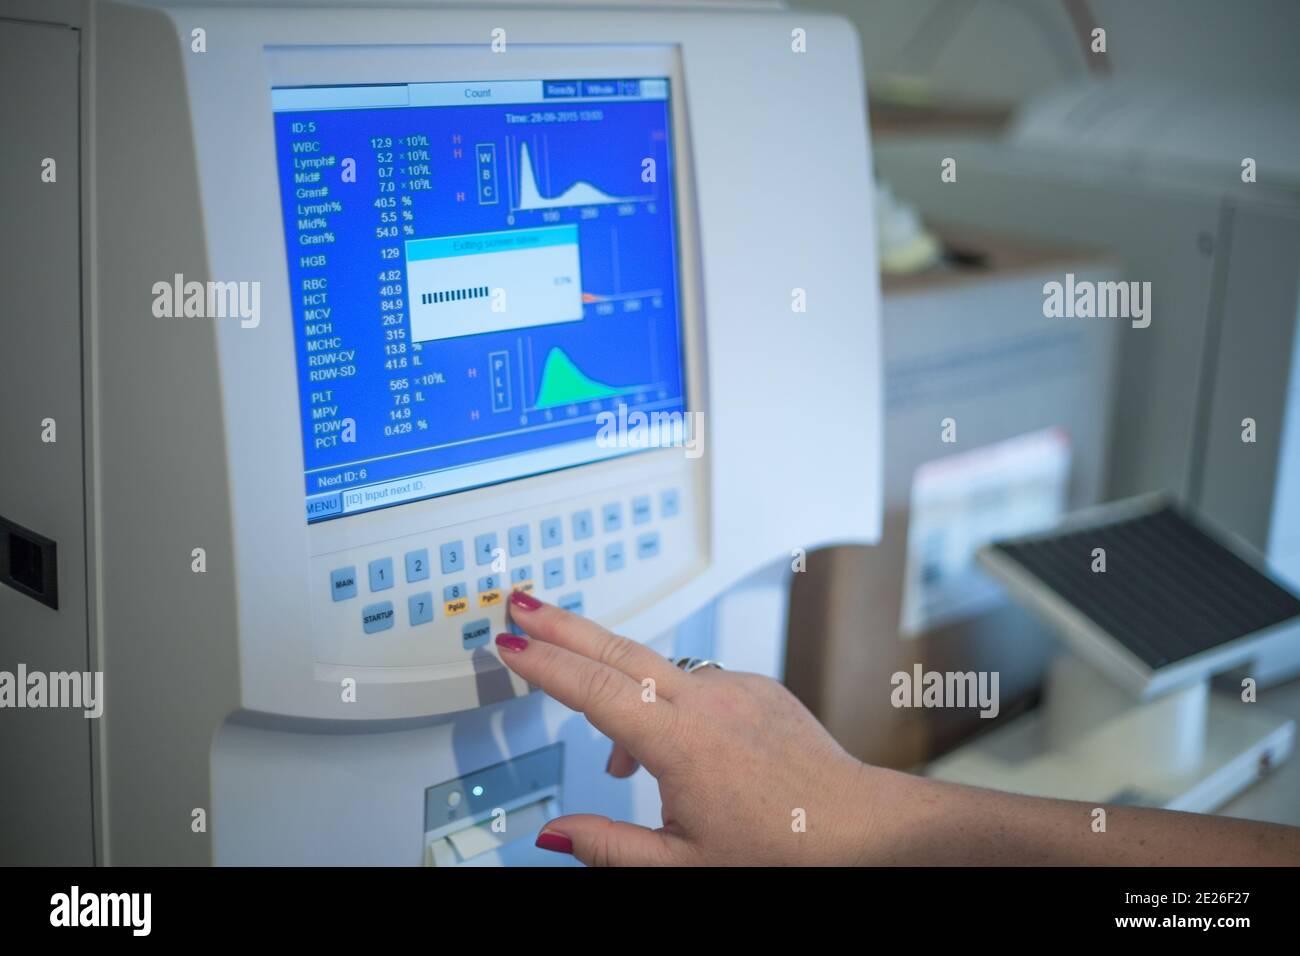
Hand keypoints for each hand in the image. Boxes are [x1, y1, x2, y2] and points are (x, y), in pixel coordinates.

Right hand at [496, 591, 887, 865]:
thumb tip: (555, 834)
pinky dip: (670, 706)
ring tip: (621, 763)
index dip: (544, 665)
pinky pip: (696, 684)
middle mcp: (708, 700)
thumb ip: (608, 847)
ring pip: (658, 671)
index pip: (594, 689)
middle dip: (562, 625)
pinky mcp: (757, 688)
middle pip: (618, 648)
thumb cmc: (784, 851)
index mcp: (682, 742)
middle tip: (521, 603)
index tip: (509, 644)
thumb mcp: (682, 866)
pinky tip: (678, 754)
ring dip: (623, 691)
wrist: (860, 828)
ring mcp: (736, 687)